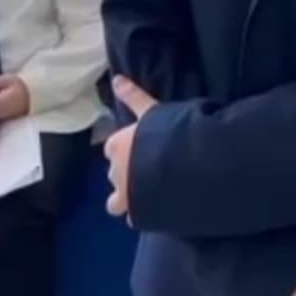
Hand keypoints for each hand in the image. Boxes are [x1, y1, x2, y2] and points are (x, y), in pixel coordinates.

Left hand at [105, 76, 157, 217]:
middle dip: (127, 171)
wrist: (181, 168)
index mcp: (117, 146)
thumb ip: (133, 96)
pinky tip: (155, 208)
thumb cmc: (166, 134)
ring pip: (116, 201)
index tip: (142, 145)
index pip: (113, 147)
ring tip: (146, 192)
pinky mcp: (138, 216)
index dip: (127, 147)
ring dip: (126, 198)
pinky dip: (140, 213)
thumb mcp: (151, 110)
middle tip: (149, 165)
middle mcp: (115, 172)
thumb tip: (115, 78)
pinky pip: (133, 217)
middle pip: (115, 172)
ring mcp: (125, 197)